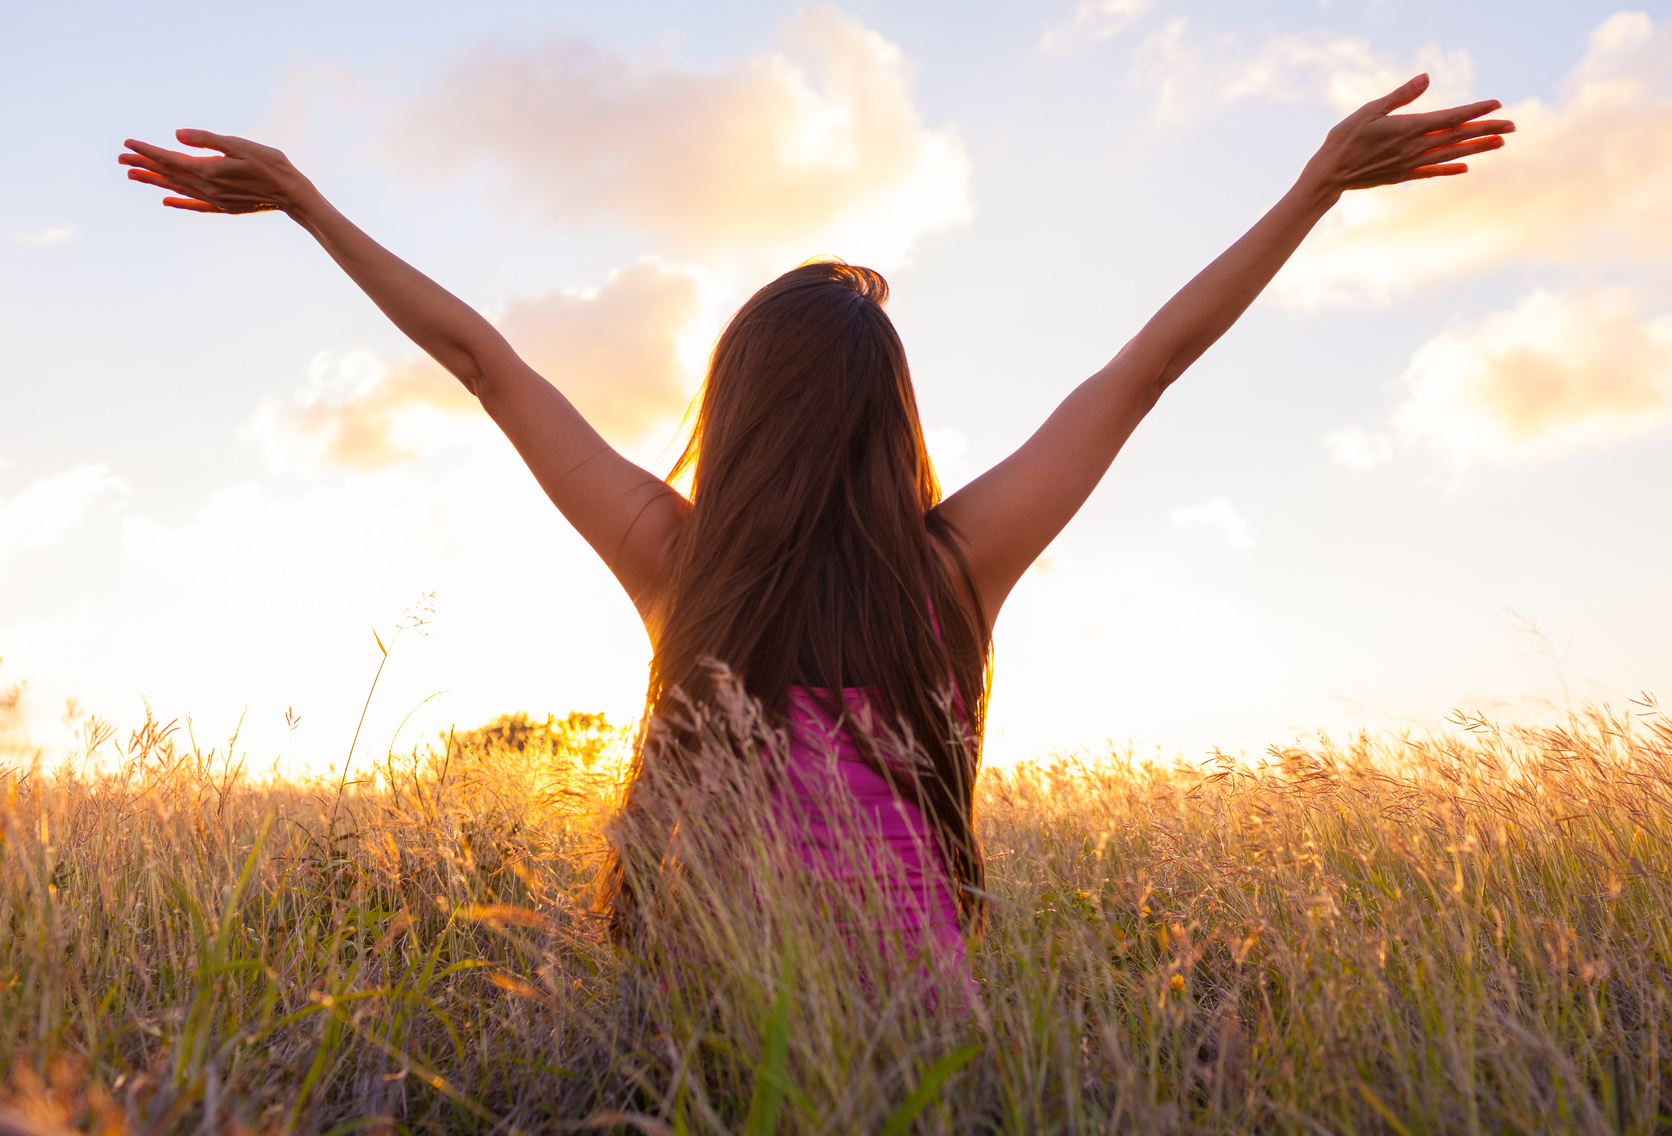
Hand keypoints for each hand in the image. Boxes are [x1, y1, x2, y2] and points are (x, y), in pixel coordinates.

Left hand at [119, 129, 315, 214]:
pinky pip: (194, 205)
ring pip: (177, 188)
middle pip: (168, 174)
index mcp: (208, 170)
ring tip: (133, 174)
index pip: (169, 158)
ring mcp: (214, 200)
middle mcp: (207, 187)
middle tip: (120, 158)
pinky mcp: (224, 207)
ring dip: (154, 181)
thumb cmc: (270, 164)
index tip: (127, 142)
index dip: (146, 150)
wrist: (292, 194)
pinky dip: (178, 201)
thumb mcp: (239, 144)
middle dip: (143, 164)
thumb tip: (176, 136)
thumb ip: (207, 140)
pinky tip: (166, 200)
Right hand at [1303, 74, 1514, 195]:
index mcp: (1409, 128)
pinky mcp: (1403, 175)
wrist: (1329, 175)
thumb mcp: (1370, 109)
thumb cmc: (1345, 138)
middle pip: (1458, 137)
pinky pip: (1433, 171)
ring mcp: (1411, 163)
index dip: (1476, 110)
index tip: (1497, 104)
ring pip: (1452, 154)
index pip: (1451, 117)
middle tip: (1513, 125)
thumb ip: (1401, 95)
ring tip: (1501, 143)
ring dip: (1478, 149)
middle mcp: (1415, 147)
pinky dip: (1451, 168)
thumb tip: (1427, 77)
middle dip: (1487, 130)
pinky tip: (1465, 167)